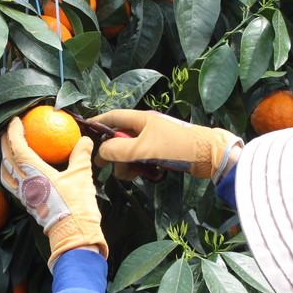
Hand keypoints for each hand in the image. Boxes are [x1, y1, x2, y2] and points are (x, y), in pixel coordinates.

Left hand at [0, 117, 107, 269]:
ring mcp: (23, 195)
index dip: (14, 132)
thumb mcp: (81, 176)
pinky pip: (12, 185)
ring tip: (8, 152)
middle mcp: (24, 183)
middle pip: (6, 159)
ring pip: (5, 174)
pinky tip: (18, 173)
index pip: (18, 147)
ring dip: (4, 160)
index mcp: (34, 172)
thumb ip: (80, 155)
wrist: (72, 233)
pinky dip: (10, 174)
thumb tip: (83, 139)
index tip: (15, 120)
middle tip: (9, 131)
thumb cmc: (76, 204)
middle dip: (5, 143)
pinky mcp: (27, 205)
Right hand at [92, 110, 242, 183]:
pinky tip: (143, 175)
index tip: (84, 131)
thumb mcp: (143, 149)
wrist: (208, 156)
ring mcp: (153, 141)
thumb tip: (101, 153)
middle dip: (114, 154)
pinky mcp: (161, 153)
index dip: (98, 123)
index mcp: (140, 119)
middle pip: (119, 138)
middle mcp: (145, 127)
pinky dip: (139, 168)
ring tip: (132, 175)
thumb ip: (118, 150)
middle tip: (107, 167)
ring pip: (130, 152)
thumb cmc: (176, 147)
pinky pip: (142, 159)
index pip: (113, 117)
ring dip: (127, 164)